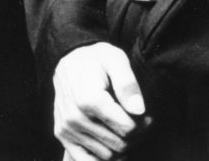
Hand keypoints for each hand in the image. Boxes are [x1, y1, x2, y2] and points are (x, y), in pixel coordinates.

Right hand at [53, 43, 146, 160]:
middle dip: (134, 136)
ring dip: (120, 147)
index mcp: (90, 99)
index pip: (127, 128)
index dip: (143, 124)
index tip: (146, 116)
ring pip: (106, 155)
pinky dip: (101, 159)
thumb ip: (128, 83)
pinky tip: (112, 146)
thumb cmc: (95, 58)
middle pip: (118, 144)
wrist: (67, 57)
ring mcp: (67, 128)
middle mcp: (76, 117)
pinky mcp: (62, 134)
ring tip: (124, 128)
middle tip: (139, 123)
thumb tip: (139, 110)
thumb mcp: (115, 59)